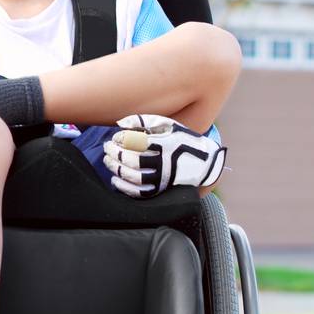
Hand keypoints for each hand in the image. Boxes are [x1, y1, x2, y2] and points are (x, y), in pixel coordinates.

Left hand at [103, 113, 225, 197]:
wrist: (206, 164)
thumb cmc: (183, 140)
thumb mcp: (169, 125)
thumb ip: (144, 121)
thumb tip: (120, 124)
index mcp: (165, 144)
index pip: (136, 142)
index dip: (120, 140)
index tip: (115, 137)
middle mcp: (164, 163)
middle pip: (132, 160)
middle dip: (115, 153)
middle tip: (107, 147)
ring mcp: (163, 179)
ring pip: (133, 176)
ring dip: (116, 169)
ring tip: (108, 161)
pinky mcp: (161, 191)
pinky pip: (138, 192)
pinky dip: (123, 187)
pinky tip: (115, 179)